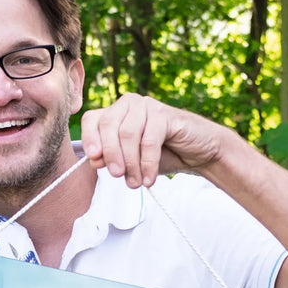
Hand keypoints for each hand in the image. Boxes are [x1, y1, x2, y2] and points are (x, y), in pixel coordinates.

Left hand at [80, 93, 223, 187]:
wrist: (198, 153)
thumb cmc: (162, 155)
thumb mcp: (130, 161)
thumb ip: (111, 159)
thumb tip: (94, 160)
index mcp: (115, 112)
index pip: (91, 119)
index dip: (89, 138)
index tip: (93, 160)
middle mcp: (129, 104)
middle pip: (108, 125)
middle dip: (110, 154)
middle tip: (117, 176)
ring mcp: (147, 106)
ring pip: (127, 134)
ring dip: (130, 163)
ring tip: (135, 183)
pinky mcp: (165, 114)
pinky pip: (149, 141)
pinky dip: (148, 163)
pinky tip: (149, 179)